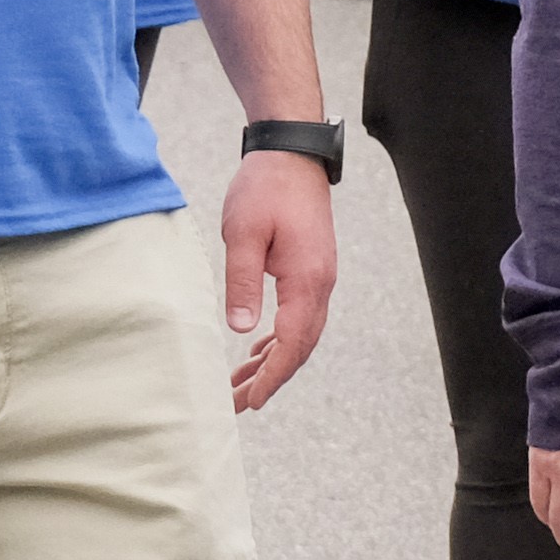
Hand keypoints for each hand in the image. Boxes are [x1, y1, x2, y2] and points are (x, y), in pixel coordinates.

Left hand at [218, 150, 335, 409]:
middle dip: (271, 378)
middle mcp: (321, 285)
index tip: (250, 401)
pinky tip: (259, 348)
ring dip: (273, 361)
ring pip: (301, 334)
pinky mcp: (310, 269)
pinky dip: (280, 338)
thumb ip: (243, 283)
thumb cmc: (265, 190)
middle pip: (301, 346)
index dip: (272, 376)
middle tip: (239, 405)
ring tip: (242, 385)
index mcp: (308, 281)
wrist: (293, 155)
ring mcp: (319, 278)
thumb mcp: (243, 234)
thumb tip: (241, 330)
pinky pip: (300, 316)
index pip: (293, 343)